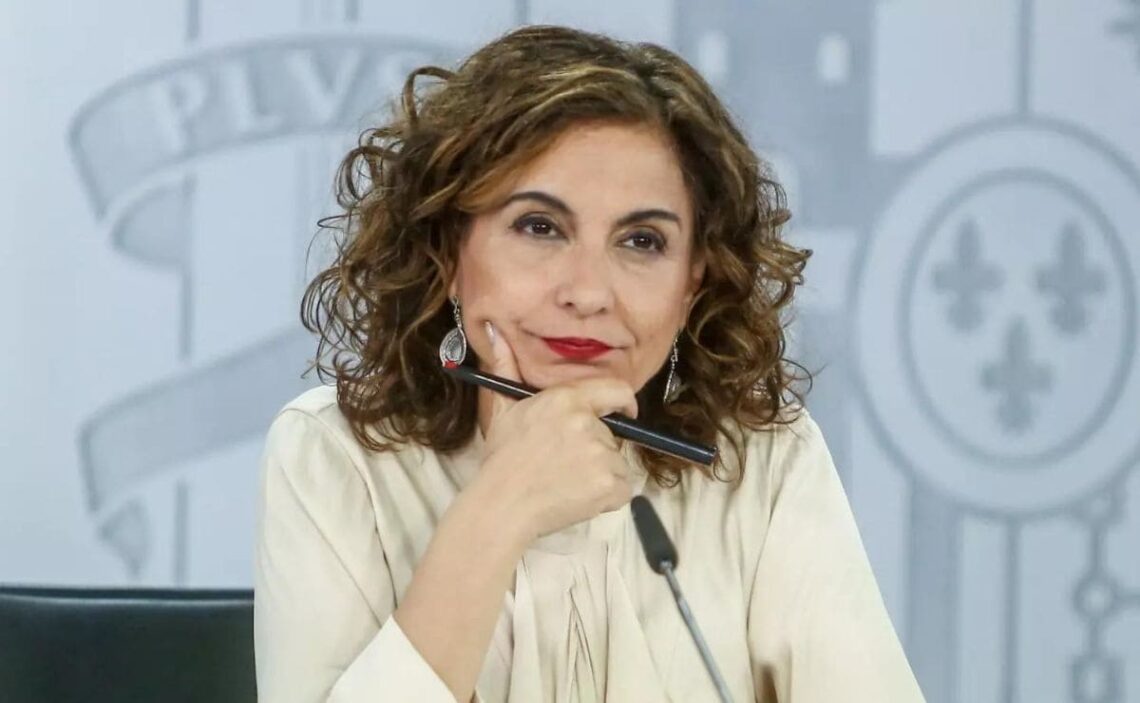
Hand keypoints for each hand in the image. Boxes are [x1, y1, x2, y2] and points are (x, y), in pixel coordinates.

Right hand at [474, 321, 637, 541]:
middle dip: (598, 449)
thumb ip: (506, 366)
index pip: (616, 390)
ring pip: (617, 463)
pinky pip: (622, 489)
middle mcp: (587, 422)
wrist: (502, 505)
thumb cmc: (502, 460)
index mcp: (566, 399)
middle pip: (612, 434)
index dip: (624, 402)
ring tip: (566, 484)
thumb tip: (493, 327)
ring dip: (600, 475)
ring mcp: (601, 454)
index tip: (624, 414)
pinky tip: (578, 498)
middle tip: (567, 465)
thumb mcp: (503, 408)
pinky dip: (607, 497)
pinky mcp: (609, 483)